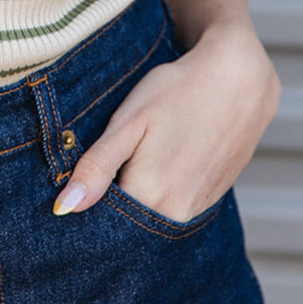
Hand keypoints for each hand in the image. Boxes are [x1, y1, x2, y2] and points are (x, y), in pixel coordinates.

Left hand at [52, 22, 279, 222]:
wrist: (238, 80)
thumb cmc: (178, 91)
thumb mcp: (130, 121)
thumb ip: (98, 166)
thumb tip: (64, 207)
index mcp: (149, 197)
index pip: (103, 221)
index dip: (86, 203)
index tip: (74, 183)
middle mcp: (175, 214)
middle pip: (128, 223)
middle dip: (108, 202)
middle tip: (102, 165)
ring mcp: (196, 209)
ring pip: (151, 215)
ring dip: (135, 196)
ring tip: (132, 157)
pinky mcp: (209, 198)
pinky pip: (173, 207)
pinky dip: (158, 192)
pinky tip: (156, 161)